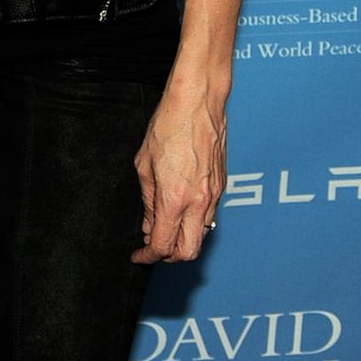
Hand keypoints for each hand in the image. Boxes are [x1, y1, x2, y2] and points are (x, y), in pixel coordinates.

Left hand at [132, 81, 226, 262]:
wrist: (198, 103)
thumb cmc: (168, 126)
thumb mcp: (144, 165)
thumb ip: (148, 201)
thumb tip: (149, 225)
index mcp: (175, 199)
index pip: (163, 245)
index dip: (148, 256)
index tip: (139, 256)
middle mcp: (199, 202)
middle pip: (189, 252)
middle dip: (169, 257)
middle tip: (152, 248)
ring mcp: (214, 195)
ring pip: (201, 235)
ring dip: (183, 239)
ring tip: (163, 226)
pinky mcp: (222, 186)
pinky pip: (209, 216)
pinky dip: (193, 222)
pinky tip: (179, 209)